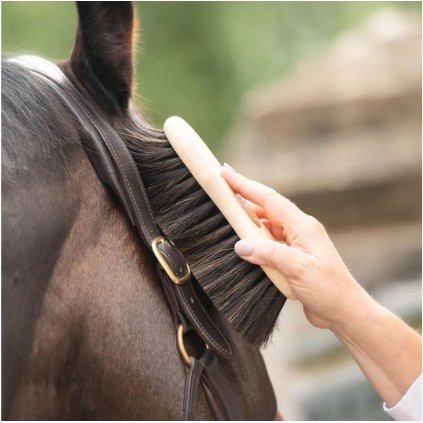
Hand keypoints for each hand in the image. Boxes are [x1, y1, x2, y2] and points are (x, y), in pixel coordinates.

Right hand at [221, 164, 375, 330]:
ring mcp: (295, 245)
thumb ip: (269, 254)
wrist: (345, 312)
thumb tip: (241, 245)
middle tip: (223, 190)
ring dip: (248, 223)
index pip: (269, 200)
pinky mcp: (292, 259)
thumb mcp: (299, 269)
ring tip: (228, 216)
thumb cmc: (330, 289)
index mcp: (303, 226)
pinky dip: (255, 242)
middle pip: (266, 209)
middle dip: (244, 199)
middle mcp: (299, 231)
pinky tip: (246, 245)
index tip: (227, 173)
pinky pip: (269, 244)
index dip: (246, 185)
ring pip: (266, 227)